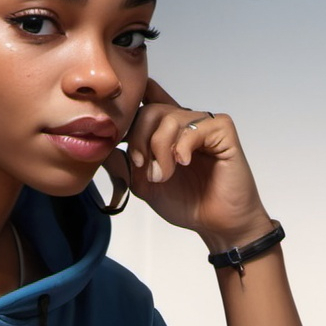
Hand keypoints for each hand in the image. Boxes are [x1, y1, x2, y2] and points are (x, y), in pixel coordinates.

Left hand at [118, 77, 273, 251]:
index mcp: (166, 132)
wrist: (216, 224)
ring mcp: (205, 125)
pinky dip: (183, 146)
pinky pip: (197, 126)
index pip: (148, 101)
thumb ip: (124, 164)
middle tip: (142, 167)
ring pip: (171, 118)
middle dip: (139, 139)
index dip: (132, 103)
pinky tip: (184, 162)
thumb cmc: (186, 202)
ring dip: (160, 150)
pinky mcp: (224, 131)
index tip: (119, 130)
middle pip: (151, 110)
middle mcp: (185, 123)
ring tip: (164, 175)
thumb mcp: (143, 184)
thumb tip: (102, 147)